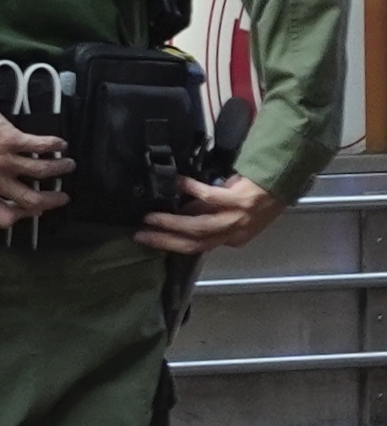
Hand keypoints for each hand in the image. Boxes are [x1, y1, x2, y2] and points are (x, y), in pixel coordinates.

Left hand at [0, 93, 68, 232]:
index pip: (4, 216)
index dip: (20, 217)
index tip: (30, 210)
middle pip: (31, 199)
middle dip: (51, 201)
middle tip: (62, 196)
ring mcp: (3, 159)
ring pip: (42, 172)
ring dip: (59, 170)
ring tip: (68, 166)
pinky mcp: (10, 138)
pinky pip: (39, 144)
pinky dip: (54, 145)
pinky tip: (61, 144)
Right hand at [136, 172, 279, 255]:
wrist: (284, 178)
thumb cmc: (261, 195)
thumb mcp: (234, 211)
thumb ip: (209, 214)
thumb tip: (181, 212)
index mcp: (233, 238)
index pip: (198, 246)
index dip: (171, 244)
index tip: (149, 238)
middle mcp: (234, 231)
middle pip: (194, 242)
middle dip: (165, 240)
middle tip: (141, 236)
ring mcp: (237, 217)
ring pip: (199, 227)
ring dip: (171, 223)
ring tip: (150, 218)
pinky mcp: (239, 199)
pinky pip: (209, 196)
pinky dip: (191, 190)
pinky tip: (178, 182)